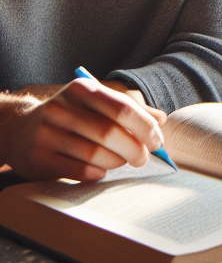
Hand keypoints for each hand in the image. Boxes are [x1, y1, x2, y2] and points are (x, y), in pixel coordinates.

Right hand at [0, 78, 167, 181]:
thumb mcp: (96, 102)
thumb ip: (129, 109)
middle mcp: (62, 108)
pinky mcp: (37, 158)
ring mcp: (47, 134)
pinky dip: (96, 173)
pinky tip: (101, 171)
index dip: (145, 127)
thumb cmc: (71, 114)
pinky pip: (77, 170)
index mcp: (82, 89)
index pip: (122, 108)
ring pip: (94, 154)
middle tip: (143, 158)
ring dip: (116, 162)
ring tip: (122, 162)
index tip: (157, 141)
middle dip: (134, 148)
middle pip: (109, 132)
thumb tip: (162, 119)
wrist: (18, 128)